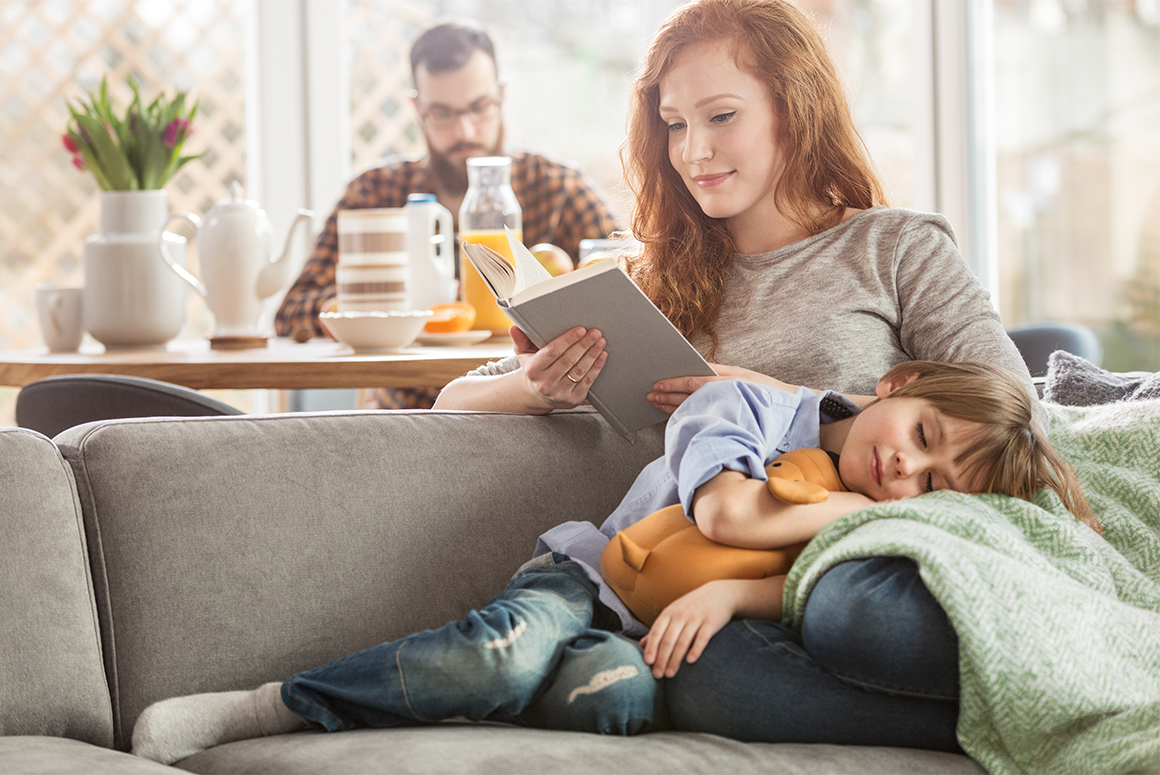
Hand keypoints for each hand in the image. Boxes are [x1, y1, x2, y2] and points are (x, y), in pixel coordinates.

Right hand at [512, 325, 607, 410]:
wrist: (537, 395)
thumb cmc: (533, 369)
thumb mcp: (524, 354)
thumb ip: (520, 340)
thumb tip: (514, 328)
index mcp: (532, 370)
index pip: (552, 352)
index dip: (567, 340)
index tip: (580, 330)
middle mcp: (545, 383)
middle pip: (568, 361)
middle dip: (584, 345)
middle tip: (595, 332)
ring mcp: (559, 393)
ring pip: (579, 371)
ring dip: (592, 355)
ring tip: (600, 341)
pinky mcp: (572, 399)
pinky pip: (587, 382)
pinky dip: (596, 367)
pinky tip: (602, 355)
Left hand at [640, 581, 735, 677]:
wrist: (720, 594)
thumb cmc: (692, 606)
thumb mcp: (674, 613)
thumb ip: (659, 628)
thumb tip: (642, 644)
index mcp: (669, 613)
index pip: (657, 631)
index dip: (651, 647)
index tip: (648, 662)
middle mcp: (681, 615)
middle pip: (668, 639)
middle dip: (662, 658)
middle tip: (658, 675)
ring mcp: (696, 618)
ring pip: (683, 641)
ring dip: (675, 659)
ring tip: (670, 674)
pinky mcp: (711, 622)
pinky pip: (702, 637)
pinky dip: (696, 649)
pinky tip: (690, 661)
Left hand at [648, 364, 798, 414]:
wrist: (791, 406)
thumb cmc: (764, 391)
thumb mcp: (742, 376)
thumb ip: (719, 375)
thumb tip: (692, 376)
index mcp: (728, 377)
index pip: (694, 381)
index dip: (673, 383)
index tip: (657, 385)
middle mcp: (727, 390)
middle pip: (690, 394)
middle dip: (668, 395)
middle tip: (650, 396)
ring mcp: (729, 405)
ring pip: (695, 407)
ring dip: (673, 407)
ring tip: (656, 405)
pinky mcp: (733, 418)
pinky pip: (705, 418)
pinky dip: (689, 417)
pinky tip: (677, 417)